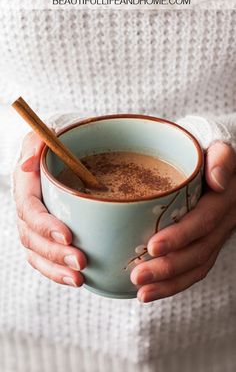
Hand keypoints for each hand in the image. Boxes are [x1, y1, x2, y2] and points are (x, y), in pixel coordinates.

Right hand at [13, 132, 86, 286]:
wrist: (64, 151)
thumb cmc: (58, 141)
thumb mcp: (49, 133)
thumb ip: (37, 142)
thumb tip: (27, 164)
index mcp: (26, 186)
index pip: (30, 209)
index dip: (45, 226)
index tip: (68, 236)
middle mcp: (27, 209)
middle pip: (32, 237)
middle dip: (54, 254)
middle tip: (81, 262)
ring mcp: (34, 225)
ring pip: (36, 254)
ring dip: (56, 269)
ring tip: (79, 279)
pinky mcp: (45, 236)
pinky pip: (44, 259)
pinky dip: (58, 272)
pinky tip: (79, 280)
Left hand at [130, 141, 235, 302]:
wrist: (217, 165)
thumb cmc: (208, 154)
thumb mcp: (218, 148)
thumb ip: (222, 159)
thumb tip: (218, 180)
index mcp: (225, 199)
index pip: (204, 221)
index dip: (180, 236)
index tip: (152, 246)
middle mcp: (224, 222)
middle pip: (198, 251)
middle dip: (168, 268)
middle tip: (137, 276)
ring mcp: (216, 237)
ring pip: (196, 267)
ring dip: (169, 282)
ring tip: (140, 292)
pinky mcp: (206, 245)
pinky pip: (194, 270)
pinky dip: (172, 284)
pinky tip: (150, 292)